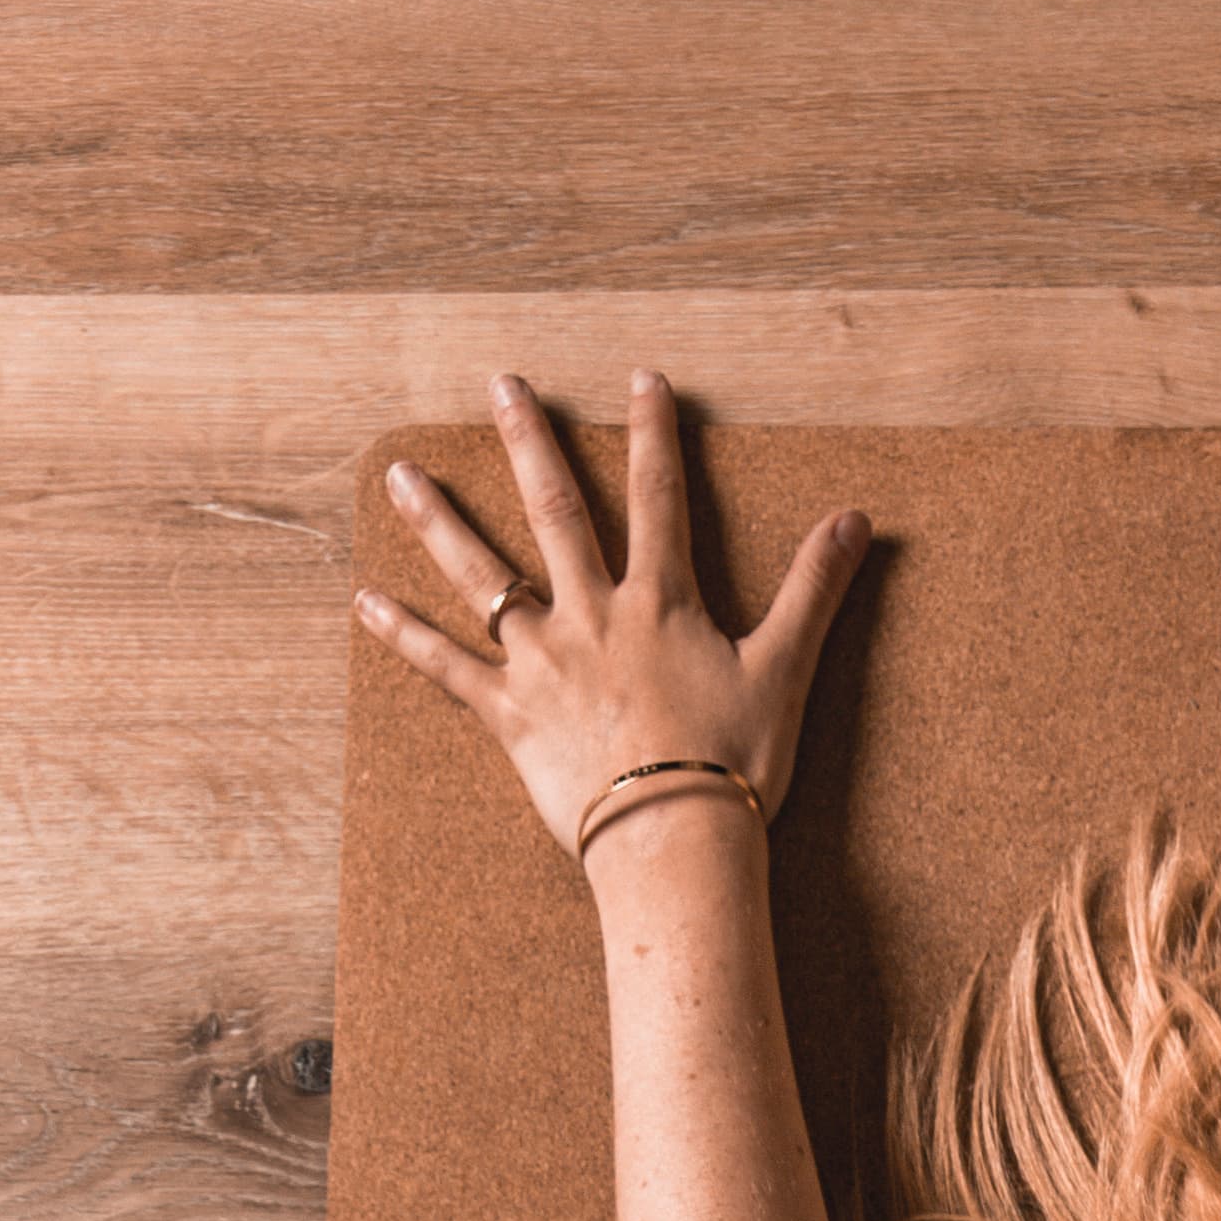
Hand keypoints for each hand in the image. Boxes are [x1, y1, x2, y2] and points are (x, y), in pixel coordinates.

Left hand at [358, 364, 870, 870]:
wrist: (675, 841)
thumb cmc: (733, 765)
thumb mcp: (785, 672)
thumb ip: (815, 590)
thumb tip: (857, 520)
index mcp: (658, 601)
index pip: (657, 497)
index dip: (653, 435)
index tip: (641, 379)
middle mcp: (591, 615)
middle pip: (553, 510)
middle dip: (528, 441)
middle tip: (500, 386)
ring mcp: (543, 662)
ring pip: (481, 576)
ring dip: (437, 521)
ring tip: (398, 475)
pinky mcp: (509, 716)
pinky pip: (446, 669)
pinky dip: (403, 636)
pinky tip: (363, 602)